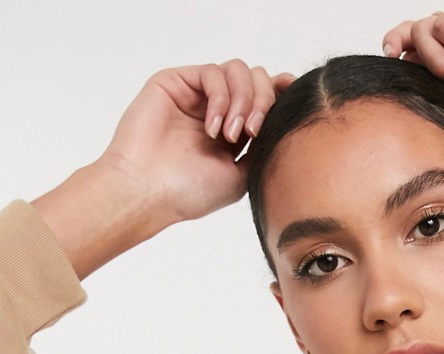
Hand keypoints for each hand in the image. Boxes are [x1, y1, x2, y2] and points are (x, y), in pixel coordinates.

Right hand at [98, 61, 294, 223]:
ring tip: (231, 135)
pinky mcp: (176, 81)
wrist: (149, 192)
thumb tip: (286, 120)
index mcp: (234, 131)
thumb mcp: (243, 174)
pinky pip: (213, 73)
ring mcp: (197, 94)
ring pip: (238, 71)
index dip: (281, 93)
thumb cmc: (191, 192)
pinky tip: (213, 127)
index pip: (264, 99)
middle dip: (263, 101)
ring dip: (243, 100)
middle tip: (253, 132)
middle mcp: (217, 109)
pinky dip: (221, 98)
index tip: (294, 97)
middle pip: (256, 79)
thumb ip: (264, 145)